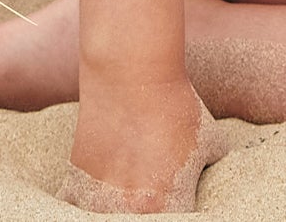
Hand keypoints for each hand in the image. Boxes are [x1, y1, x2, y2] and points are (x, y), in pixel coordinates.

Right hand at [59, 76, 227, 213]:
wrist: (132, 77)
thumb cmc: (175, 106)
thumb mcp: (210, 139)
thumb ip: (213, 166)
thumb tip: (212, 174)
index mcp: (169, 205)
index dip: (179, 213)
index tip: (177, 198)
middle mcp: (131, 213)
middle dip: (148, 212)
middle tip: (151, 193)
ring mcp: (97, 203)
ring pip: (105, 221)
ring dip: (116, 213)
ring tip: (124, 197)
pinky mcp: (73, 187)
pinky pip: (72, 213)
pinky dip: (82, 208)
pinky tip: (94, 197)